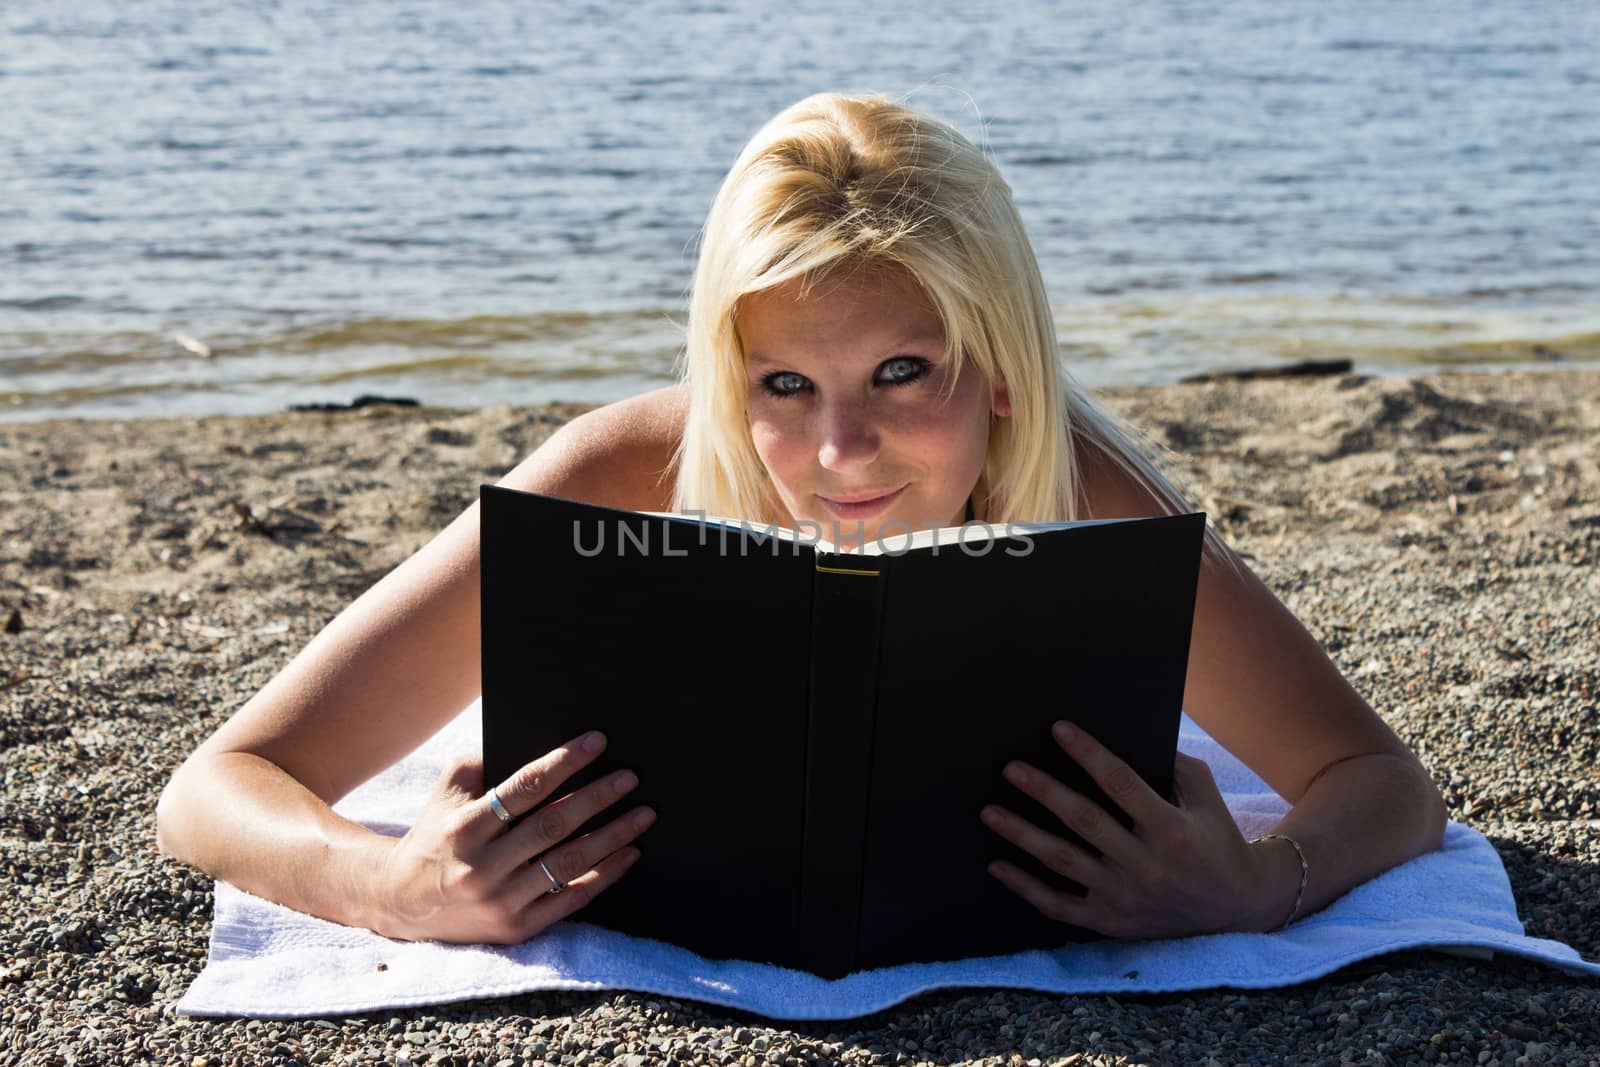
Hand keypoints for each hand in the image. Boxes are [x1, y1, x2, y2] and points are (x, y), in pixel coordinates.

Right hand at [371, 730, 653, 942]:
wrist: (402, 903)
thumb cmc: (435, 834)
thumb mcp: (445, 793)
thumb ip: (480, 763)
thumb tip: (534, 740)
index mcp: (464, 827)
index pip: (524, 788)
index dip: (564, 762)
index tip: (598, 741)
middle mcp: (481, 866)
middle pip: (553, 825)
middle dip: (597, 798)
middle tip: (630, 777)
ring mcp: (500, 901)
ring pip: (568, 864)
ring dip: (612, 837)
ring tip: (643, 815)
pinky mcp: (516, 928)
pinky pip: (570, 899)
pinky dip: (605, 876)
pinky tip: (629, 854)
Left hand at [980, 720, 1279, 938]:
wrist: (1236, 908)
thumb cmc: (1215, 838)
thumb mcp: (1205, 795)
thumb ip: (1170, 764)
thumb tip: (1119, 734)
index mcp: (1172, 830)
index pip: (1121, 784)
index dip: (1088, 754)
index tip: (1058, 729)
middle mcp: (1146, 865)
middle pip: (1084, 822)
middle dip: (1044, 791)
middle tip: (1010, 768)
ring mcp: (1125, 897)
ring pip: (1062, 862)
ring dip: (1022, 835)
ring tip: (989, 812)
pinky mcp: (1111, 921)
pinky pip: (1058, 906)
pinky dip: (1024, 887)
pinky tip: (996, 865)